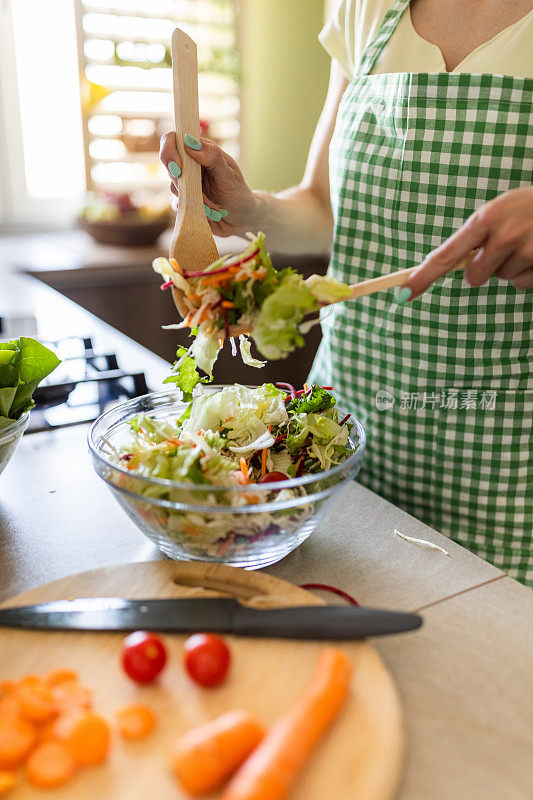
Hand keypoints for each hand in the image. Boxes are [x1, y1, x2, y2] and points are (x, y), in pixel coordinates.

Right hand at [159, 131, 258, 236]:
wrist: (241, 220)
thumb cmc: (238, 194)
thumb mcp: (229, 175)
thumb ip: (212, 157)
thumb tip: (189, 141)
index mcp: (200, 150)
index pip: (174, 139)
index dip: (169, 150)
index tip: (179, 167)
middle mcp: (189, 165)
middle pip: (167, 162)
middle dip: (179, 177)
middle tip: (197, 191)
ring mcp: (184, 183)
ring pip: (172, 185)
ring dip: (190, 196)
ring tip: (211, 203)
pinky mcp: (182, 201)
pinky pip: (176, 204)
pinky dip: (190, 209)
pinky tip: (206, 211)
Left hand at [404, 187, 532, 299]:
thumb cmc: (530, 207)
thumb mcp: (501, 210)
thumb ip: (478, 235)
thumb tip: (453, 265)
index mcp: (487, 218)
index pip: (446, 255)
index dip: (423, 277)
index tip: (403, 294)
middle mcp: (505, 235)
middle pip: (474, 277)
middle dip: (484, 269)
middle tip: (504, 246)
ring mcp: (527, 251)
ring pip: (503, 279)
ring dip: (512, 268)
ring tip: (529, 242)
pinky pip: (523, 284)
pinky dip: (529, 274)